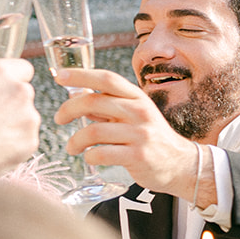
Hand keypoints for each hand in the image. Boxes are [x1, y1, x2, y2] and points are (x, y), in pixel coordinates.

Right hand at [0, 58, 40, 180]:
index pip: (23, 69)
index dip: (12, 80)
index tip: (2, 89)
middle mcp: (20, 91)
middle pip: (24, 93)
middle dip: (10, 103)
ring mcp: (29, 117)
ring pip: (26, 117)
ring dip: (12, 123)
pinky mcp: (30, 141)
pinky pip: (25, 138)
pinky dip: (13, 143)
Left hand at [54, 68, 198, 197]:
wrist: (180, 163)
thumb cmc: (151, 138)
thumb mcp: (134, 116)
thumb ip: (108, 106)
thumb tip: (77, 95)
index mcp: (137, 98)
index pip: (107, 79)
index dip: (81, 75)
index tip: (60, 76)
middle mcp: (139, 112)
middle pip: (94, 102)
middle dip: (68, 110)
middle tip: (59, 119)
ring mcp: (140, 134)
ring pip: (92, 131)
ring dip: (75, 141)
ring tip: (72, 148)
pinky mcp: (138, 156)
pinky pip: (101, 154)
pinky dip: (89, 156)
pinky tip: (90, 157)